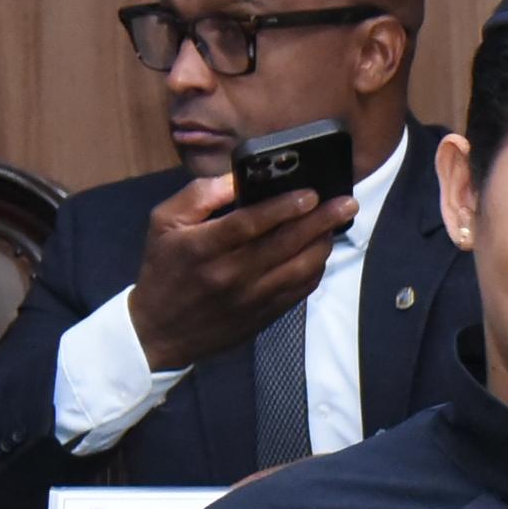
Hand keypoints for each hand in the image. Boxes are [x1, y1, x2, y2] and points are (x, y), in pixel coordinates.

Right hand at [127, 173, 351, 368]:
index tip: (311, 193)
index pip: (249, 224)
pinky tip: (321, 250)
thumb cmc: (164, 268)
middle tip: (347, 202)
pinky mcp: (266, 313)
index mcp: (202, 247)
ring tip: (335, 222)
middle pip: (285, 243)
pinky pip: (301, 289)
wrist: (161, 330)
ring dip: (323, 243)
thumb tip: (239, 178)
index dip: (283, 207)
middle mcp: (230, 274)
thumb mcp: (164, 223)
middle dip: (320, 220)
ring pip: (300, 268)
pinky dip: (316, 267)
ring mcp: (252, 297)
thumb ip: (200, 195)